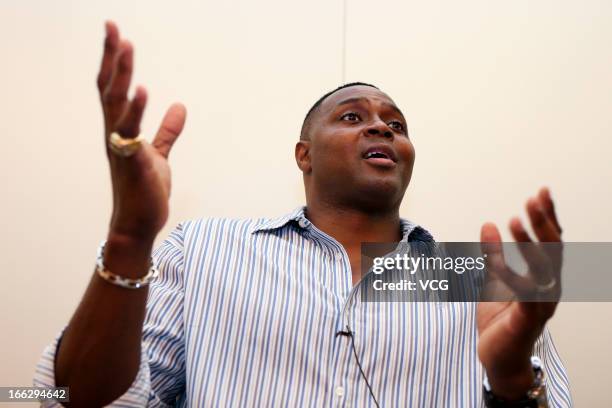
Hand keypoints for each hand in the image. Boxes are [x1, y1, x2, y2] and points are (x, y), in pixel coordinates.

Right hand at [98, 21, 185, 242]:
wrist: (139, 223)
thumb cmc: (144, 189)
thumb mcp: (159, 155)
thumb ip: (167, 131)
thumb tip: (179, 106)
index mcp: (120, 130)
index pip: (112, 89)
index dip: (113, 62)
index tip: (115, 33)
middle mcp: (114, 134)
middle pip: (108, 89)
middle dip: (111, 57)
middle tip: (113, 26)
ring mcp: (121, 148)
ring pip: (115, 104)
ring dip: (121, 75)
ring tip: (127, 46)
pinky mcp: (133, 162)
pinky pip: (131, 132)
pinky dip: (136, 110)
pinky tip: (143, 90)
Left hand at [477, 187, 562, 399]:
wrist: (499, 358)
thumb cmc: (500, 319)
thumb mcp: (494, 280)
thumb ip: (493, 254)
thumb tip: (487, 224)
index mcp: (543, 276)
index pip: (551, 241)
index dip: (548, 216)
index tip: (542, 191)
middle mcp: (549, 287)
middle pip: (554, 250)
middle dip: (544, 223)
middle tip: (532, 199)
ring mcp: (541, 303)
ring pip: (544, 269)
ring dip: (531, 244)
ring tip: (515, 220)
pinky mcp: (527, 318)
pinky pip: (521, 293)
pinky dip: (508, 274)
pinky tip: (494, 260)